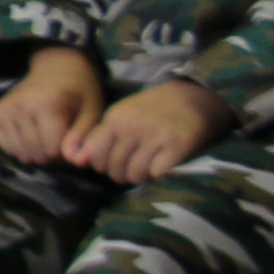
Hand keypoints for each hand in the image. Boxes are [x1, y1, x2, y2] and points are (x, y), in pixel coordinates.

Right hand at [0, 48, 104, 164]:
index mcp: (47, 104)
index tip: (73, 142)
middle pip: (36, 152)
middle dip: (52, 155)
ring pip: (20, 152)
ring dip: (36, 154)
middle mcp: (21, 106)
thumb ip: (83, 137)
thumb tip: (74, 161)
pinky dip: (19, 149)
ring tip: (47, 140)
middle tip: (61, 142)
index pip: (53, 149)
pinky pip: (5, 146)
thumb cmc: (79, 93)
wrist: (57, 69)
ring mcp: (5, 109)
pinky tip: (31, 139)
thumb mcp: (91, 112)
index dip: (67, 153)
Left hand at [68, 77, 225, 182]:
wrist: (196, 97)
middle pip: (115, 169)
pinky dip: (158, 174)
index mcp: (115, 118)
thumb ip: (101, 137)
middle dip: (122, 175)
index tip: (113, 164)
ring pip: (135, 174)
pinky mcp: (177, 146)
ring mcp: (155, 137)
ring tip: (147, 168)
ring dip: (140, 177)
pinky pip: (157, 173)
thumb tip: (78, 161)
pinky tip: (162, 165)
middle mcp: (132, 127)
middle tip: (132, 169)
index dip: (102, 166)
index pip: (95, 155)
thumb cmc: (155, 110)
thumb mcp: (124, 115)